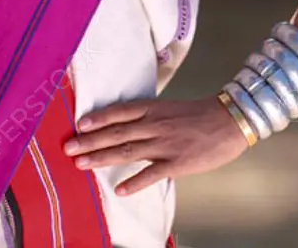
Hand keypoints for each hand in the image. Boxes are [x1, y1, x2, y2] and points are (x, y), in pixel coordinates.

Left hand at [63, 96, 250, 195]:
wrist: (228, 120)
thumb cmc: (198, 114)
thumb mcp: (168, 108)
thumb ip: (148, 116)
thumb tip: (125, 124)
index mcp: (152, 109)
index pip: (119, 112)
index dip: (98, 118)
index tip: (78, 124)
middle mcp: (154, 124)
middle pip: (116, 133)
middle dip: (90, 141)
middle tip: (68, 148)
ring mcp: (164, 144)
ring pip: (127, 151)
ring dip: (102, 158)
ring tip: (82, 164)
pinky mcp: (177, 163)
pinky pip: (151, 174)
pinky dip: (135, 182)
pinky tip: (119, 190)